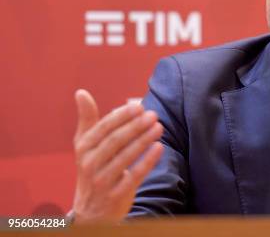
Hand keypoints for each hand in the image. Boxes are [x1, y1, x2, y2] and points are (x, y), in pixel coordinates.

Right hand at [71, 89, 163, 222]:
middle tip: (153, 114)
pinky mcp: (116, 194)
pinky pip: (134, 176)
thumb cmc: (93, 166)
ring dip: (143, 140)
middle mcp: (89, 164)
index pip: (103, 129)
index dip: (121, 116)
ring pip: (125, 158)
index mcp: (83, 148)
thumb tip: (80, 92)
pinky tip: (159, 148)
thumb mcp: (85, 143)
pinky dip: (147, 161)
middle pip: (115, 142)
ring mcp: (102, 181)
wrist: (91, 207)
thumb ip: (87, 118)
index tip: (139, 106)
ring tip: (159, 127)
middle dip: (135, 127)